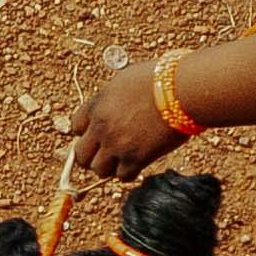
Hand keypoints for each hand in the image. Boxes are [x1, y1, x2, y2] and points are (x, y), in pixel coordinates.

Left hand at [69, 52, 201, 175]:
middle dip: (91, 156)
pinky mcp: (136, 158)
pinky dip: (128, 173)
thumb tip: (114, 103)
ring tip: (120, 162)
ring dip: (108, 168)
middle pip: (81, 155)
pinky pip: (123, 176)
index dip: (86, 133)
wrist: (179, 91)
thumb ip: (112, 97)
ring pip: (99, 170)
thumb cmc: (157, 79)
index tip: (97, 134)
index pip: (75, 127)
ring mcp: (116, 145)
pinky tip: (136, 165)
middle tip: (104, 155)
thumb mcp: (124, 80)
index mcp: (95, 106)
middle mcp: (100, 128)